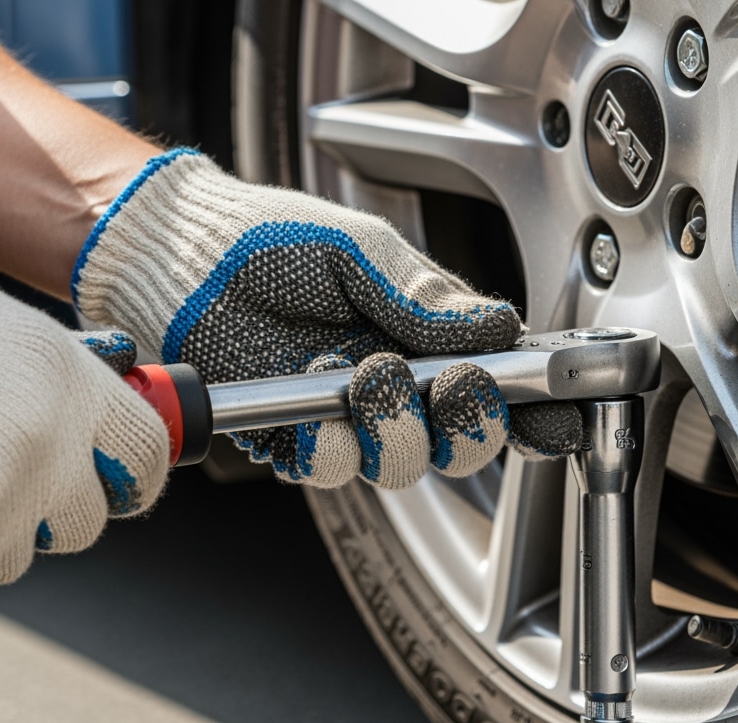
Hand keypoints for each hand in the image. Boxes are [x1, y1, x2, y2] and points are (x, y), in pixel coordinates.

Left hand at [71, 149, 579, 487]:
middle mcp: (392, 385)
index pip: (494, 386)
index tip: (556, 419)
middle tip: (454, 387)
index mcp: (423, 338)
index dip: (531, 412)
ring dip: (397, 430)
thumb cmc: (268, 239)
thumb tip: (500, 329)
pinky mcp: (293, 437)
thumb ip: (430, 299)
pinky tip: (321, 412)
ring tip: (368, 378)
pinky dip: (332, 448)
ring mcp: (345, 417)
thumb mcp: (364, 251)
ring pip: (402, 465)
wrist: (182, 257)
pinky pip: (331, 469)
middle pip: (461, 444)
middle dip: (469, 426)